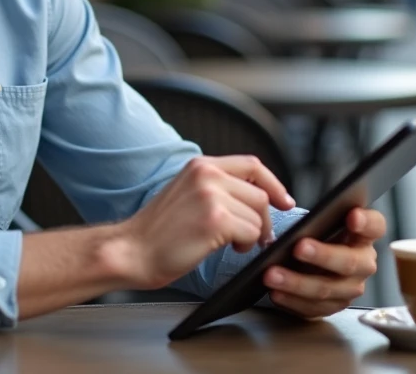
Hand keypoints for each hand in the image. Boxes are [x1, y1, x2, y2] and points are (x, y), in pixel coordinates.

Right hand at [119, 155, 295, 289]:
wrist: (132, 250)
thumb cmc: (157, 232)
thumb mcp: (186, 193)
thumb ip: (216, 188)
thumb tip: (256, 197)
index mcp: (200, 165)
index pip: (251, 165)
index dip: (273, 184)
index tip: (284, 201)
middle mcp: (207, 174)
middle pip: (260, 195)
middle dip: (264, 220)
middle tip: (256, 238)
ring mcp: (212, 196)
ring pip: (258, 216)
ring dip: (252, 236)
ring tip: (232, 244)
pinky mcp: (216, 220)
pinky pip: (251, 233)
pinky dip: (246, 246)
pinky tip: (228, 249)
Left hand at [262, 208, 384, 319]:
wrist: (311, 260)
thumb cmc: (316, 233)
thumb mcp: (320, 220)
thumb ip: (318, 217)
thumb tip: (297, 220)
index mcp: (363, 235)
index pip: (375, 225)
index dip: (366, 222)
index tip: (353, 216)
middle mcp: (363, 263)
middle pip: (350, 262)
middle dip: (323, 255)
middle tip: (298, 248)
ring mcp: (351, 287)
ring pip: (328, 289)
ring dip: (298, 283)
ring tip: (272, 275)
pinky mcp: (334, 306)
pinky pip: (315, 307)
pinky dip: (293, 301)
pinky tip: (276, 292)